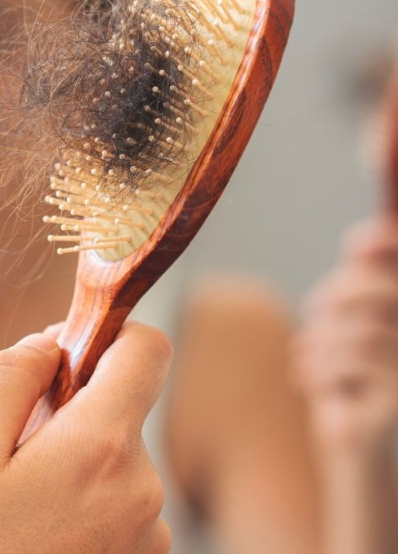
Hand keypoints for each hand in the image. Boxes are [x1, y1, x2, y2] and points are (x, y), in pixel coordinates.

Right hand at [0, 324, 173, 553]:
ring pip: (114, 455)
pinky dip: (82, 497)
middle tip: (8, 451)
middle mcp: (142, 489)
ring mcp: (147, 533)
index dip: (107, 333)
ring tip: (15, 503)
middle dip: (67, 410)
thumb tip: (52, 342)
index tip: (66, 349)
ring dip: (71, 458)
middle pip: (119, 406)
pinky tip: (35, 528)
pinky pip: (118, 499)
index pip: (146, 350)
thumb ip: (11, 373)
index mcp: (101, 449)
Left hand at [295, 216, 397, 455]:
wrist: (353, 450)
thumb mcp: (344, 330)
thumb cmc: (346, 382)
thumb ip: (355, 286)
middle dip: (338, 296)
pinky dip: (322, 366)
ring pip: (364, 329)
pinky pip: (358, 363)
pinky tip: (306, 379)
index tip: (358, 246)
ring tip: (303, 353)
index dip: (388, 247)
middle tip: (313, 313)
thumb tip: (363, 243)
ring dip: (322, 339)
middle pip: (384, 293)